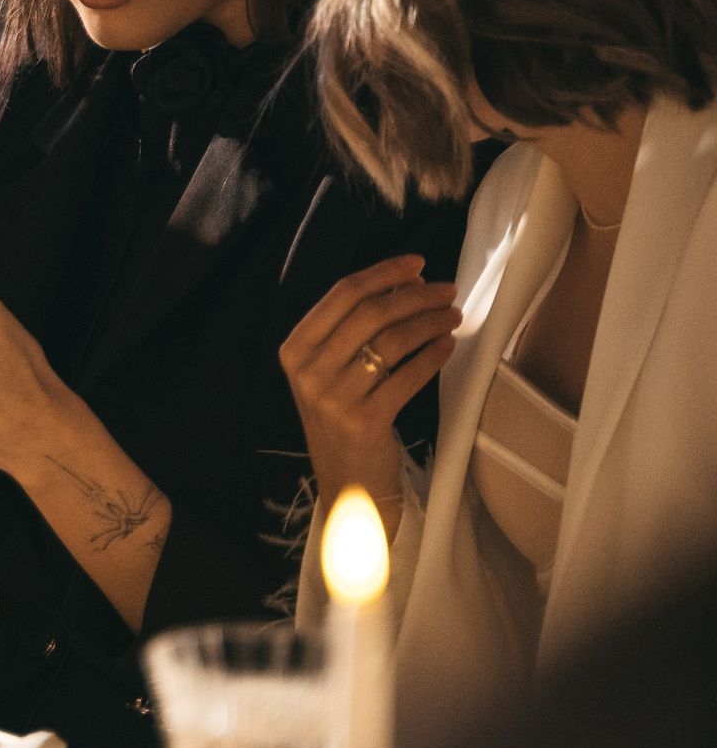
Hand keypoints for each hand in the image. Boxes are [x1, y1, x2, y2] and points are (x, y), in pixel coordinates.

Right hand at [278, 255, 457, 506]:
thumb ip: (352, 330)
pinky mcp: (363, 419)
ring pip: (391, 341)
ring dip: (429, 322)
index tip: (418, 264)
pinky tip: (447, 345)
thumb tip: (403, 283)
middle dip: (414, 296)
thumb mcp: (329, 371)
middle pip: (369, 313)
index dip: (384, 274)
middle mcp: (308, 370)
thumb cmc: (342, 417)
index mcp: (295, 349)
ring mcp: (333, 396)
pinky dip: (432, 356)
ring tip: (453, 316)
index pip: (342, 295)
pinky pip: (407, 376)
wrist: (347, 483)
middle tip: (447, 291)